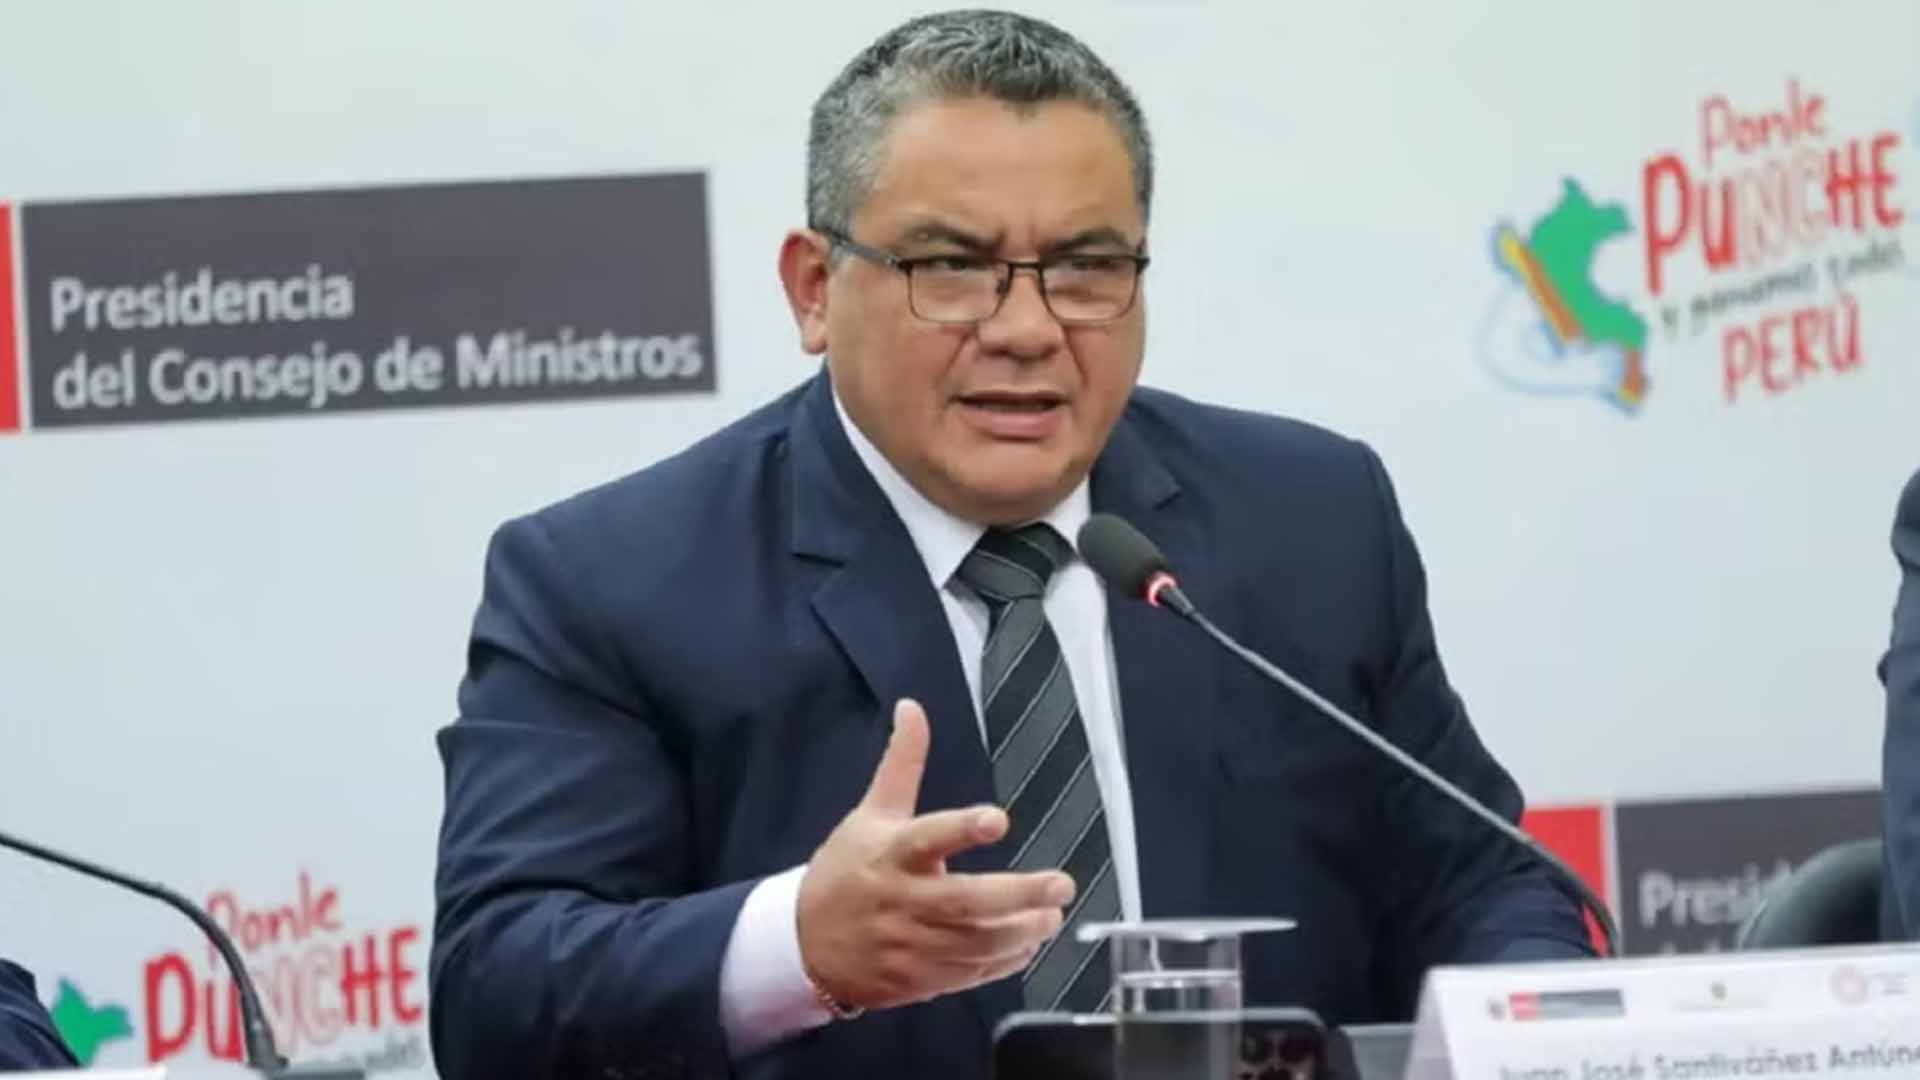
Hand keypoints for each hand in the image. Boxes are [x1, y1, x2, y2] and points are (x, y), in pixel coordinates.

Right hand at [796, 699, 1075, 1011]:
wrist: (804, 943)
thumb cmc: (847, 870)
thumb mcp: (871, 813)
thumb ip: (902, 763)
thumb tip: (913, 706)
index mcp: (891, 853)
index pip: (927, 838)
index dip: (962, 829)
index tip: (997, 819)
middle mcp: (902, 900)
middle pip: (963, 900)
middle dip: (1017, 895)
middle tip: (1060, 885)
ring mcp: (910, 944)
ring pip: (972, 943)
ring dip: (1018, 932)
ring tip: (1052, 917)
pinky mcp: (917, 979)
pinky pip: (967, 973)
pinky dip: (1001, 962)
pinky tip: (1027, 945)